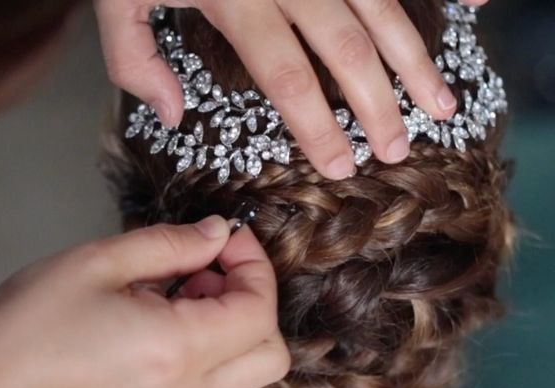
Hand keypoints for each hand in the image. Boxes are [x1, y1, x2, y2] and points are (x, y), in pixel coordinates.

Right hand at [0, 216, 288, 387]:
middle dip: (256, 300)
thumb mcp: (100, 261)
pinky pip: (214, 382)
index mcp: (178, 349)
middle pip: (271, 353)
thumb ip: (172, 243)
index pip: (260, 311)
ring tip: (179, 290)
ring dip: (233, 323)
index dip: (254, 265)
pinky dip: (211, 346)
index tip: (225, 239)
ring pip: (246, 371)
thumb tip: (218, 232)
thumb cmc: (31, 322)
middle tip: (209, 269)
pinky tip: (164, 319)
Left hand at [93, 0, 489, 179]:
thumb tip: (174, 116)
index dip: (319, 127)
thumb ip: (135, 59)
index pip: (288, 77)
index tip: (342, 166)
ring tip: (442, 104)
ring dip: (415, 59)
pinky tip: (457, 18)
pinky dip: (423, 2)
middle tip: (398, 150)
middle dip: (378, 106)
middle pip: (348, 49)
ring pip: (380, 8)